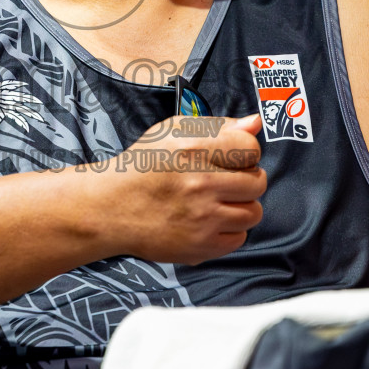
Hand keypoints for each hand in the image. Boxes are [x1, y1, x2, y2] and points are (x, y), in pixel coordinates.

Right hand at [103, 114, 266, 264]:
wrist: (110, 207)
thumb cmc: (142, 166)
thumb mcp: (173, 131)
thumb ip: (219, 126)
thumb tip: (256, 123)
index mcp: (193, 149)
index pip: (251, 149)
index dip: (245, 153)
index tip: (232, 159)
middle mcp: (200, 183)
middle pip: (257, 182)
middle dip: (246, 180)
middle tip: (225, 182)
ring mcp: (202, 217)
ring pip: (253, 212)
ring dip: (240, 206)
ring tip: (218, 202)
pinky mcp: (200, 245)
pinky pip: (239, 238)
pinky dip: (230, 230)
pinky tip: (210, 221)